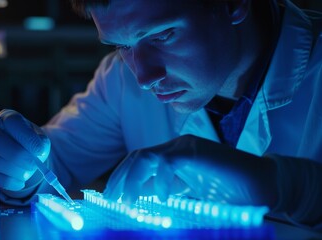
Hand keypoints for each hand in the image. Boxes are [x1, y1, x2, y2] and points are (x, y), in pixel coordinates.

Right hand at [0, 109, 50, 190]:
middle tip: (33, 165)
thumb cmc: (30, 144)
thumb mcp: (40, 140)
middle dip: (18, 156)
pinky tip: (20, 181)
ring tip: (28, 172)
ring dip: (15, 171)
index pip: (13, 122)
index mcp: (9, 117)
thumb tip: (37, 152)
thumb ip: (41, 143)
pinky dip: (9, 182)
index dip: (26, 137)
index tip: (40, 151)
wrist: (20, 153)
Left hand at [104, 135, 277, 207]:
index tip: (110, 200)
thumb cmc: (225, 192)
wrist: (261, 186)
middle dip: (119, 180)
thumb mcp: (185, 194)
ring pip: (146, 156)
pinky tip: (162, 197)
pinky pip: (168, 160)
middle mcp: (175, 148)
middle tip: (110, 201)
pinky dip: (160, 180)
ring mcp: (185, 147)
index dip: (121, 180)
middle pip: (136, 158)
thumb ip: (164, 192)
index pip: (138, 164)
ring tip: (128, 201)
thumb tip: (138, 200)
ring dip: (132, 179)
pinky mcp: (196, 150)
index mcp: (171, 158)